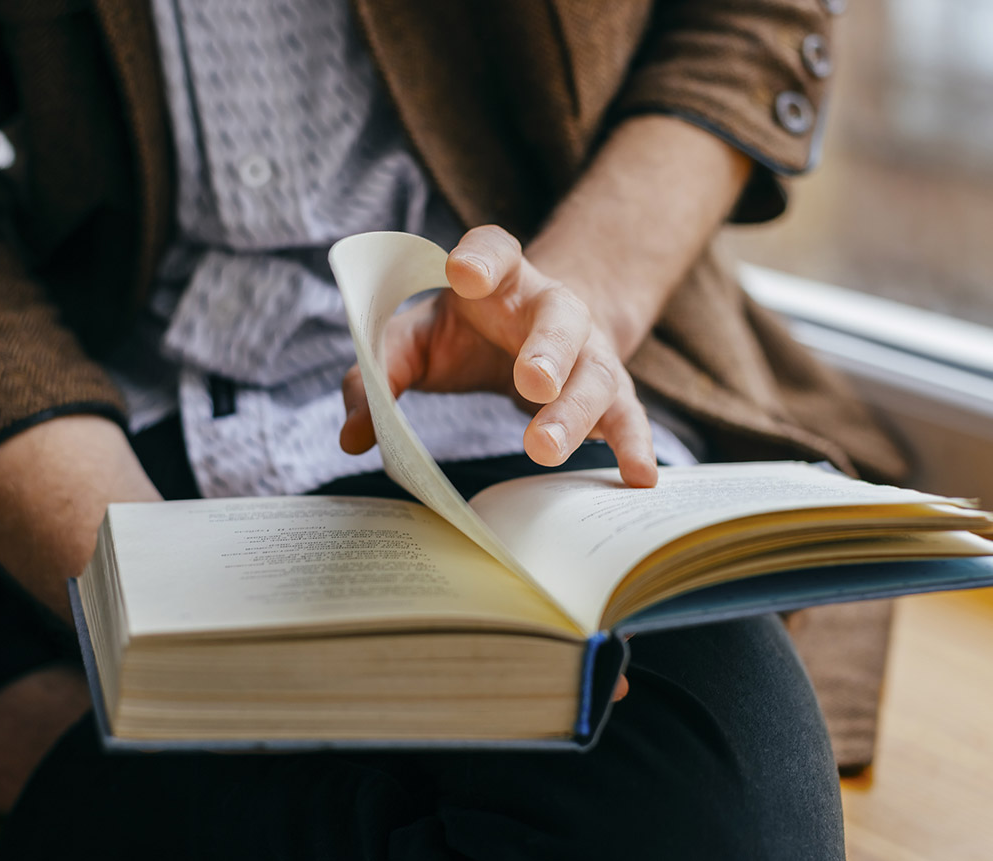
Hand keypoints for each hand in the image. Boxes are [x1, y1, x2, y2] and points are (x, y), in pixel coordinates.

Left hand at [339, 225, 658, 488]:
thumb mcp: (415, 341)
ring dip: (575, 411)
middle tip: (531, 382)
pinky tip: (638, 476)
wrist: (535, 338)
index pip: (495, 251)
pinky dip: (633, 445)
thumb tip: (354, 435)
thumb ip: (378, 375)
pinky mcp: (610, 394)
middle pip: (559, 318)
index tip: (464, 273)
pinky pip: (627, 417)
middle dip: (548, 349)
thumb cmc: (465, 335)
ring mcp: (588, 352)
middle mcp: (552, 308)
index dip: (482, 258)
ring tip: (545, 448)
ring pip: (594, 374)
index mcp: (500, 279)